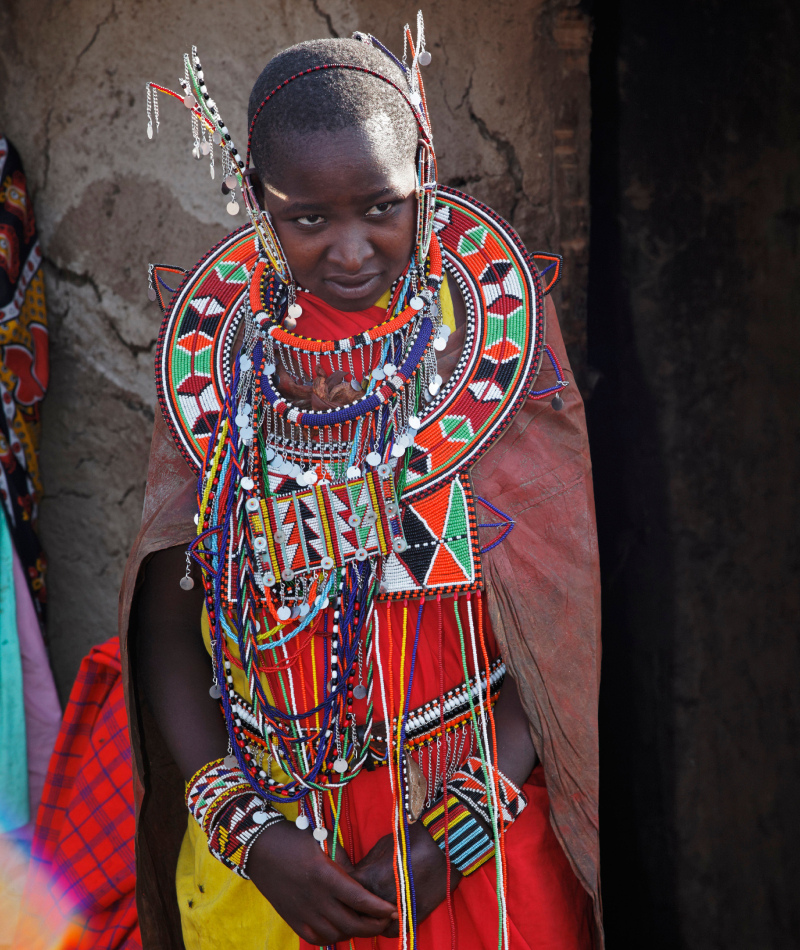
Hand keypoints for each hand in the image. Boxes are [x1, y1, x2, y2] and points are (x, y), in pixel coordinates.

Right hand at [247, 820, 397, 944]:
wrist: (259, 848)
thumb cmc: (293, 838)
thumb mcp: (322, 844)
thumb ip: (342, 864)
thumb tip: (360, 881)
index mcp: (325, 875)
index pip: (359, 899)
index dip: (379, 909)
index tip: (393, 910)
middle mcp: (315, 898)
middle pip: (351, 923)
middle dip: (373, 925)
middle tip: (385, 920)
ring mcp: (302, 912)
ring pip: (336, 934)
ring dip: (354, 932)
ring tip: (364, 923)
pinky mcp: (292, 919)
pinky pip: (317, 939)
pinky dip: (332, 938)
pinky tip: (340, 929)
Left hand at [351, 821, 461, 936]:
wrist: (441, 844)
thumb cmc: (409, 840)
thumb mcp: (380, 847)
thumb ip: (365, 866)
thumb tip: (354, 877)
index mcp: (369, 878)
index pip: (344, 891)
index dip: (342, 889)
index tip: (343, 887)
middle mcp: (380, 898)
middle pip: (357, 911)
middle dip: (353, 906)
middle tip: (354, 900)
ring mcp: (397, 910)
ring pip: (373, 924)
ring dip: (370, 918)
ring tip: (370, 908)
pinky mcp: (412, 917)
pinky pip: (391, 931)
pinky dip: (386, 926)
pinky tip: (386, 916)